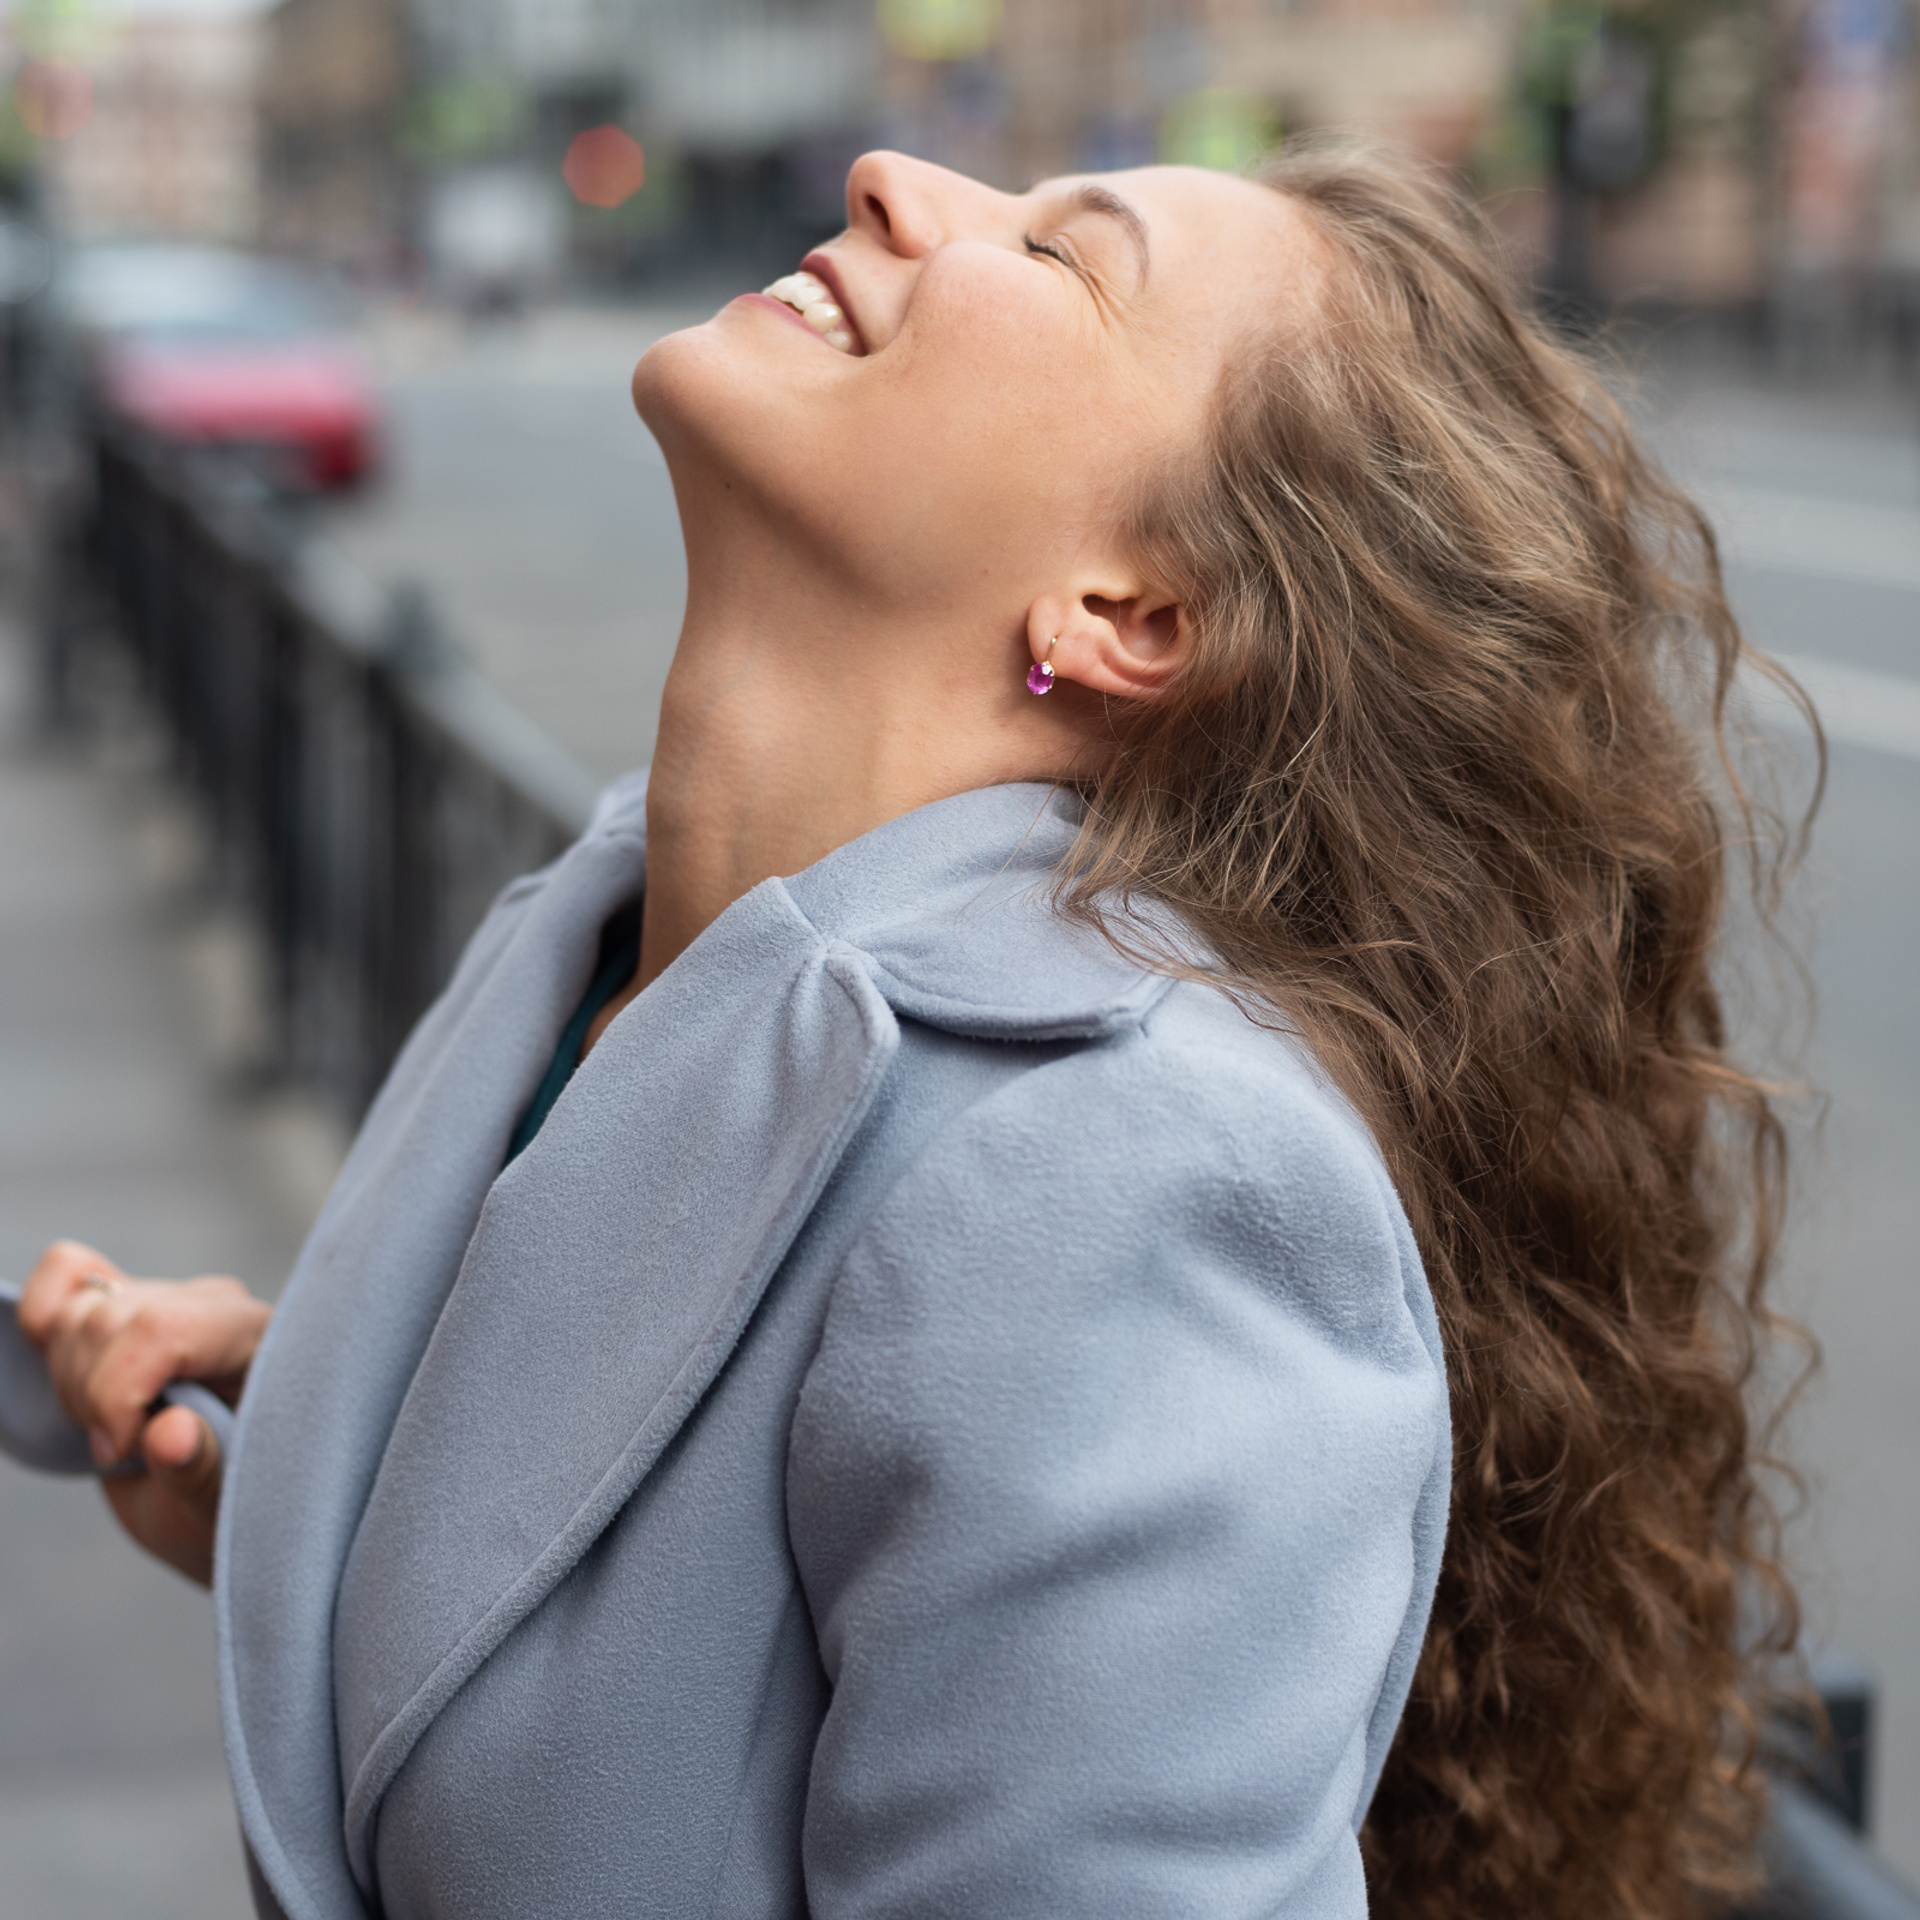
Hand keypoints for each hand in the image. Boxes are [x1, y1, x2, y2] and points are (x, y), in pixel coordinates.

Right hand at [17, 1239, 271, 1586]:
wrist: (222, 1502)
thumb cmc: (234, 1504)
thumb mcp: (220, 1507)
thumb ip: (200, 1469)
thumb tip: (170, 1433)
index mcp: (257, 1340)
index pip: (162, 1328)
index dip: (115, 1393)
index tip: (117, 1453)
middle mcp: (217, 1306)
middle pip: (106, 1322)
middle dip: (92, 1398)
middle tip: (121, 1450)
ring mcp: (171, 1300)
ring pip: (78, 1311)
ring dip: (70, 1379)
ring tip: (112, 1427)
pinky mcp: (129, 1306)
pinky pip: (67, 1270)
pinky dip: (46, 1317)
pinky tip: (74, 1372)